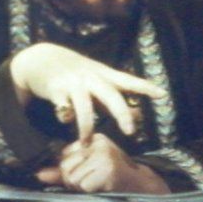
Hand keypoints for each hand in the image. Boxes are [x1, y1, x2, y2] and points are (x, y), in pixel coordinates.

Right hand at [10, 43, 164, 140]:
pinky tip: (64, 119)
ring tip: (86, 143)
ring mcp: (73, 83)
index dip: (144, 87)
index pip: (127, 80)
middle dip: (121, 113)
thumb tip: (136, 113)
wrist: (40, 58)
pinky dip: (64, 116)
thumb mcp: (94, 79)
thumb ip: (111, 96)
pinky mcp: (56, 89)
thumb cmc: (73, 73)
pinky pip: (63, 108)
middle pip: (110, 95)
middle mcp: (90, 77)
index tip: (162, 94)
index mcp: (102, 74)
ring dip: (87, 127)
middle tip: (130, 132)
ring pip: (85, 108)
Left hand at [35, 133, 170, 193]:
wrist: (140, 185)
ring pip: (73, 177)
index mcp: (92, 137)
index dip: (69, 169)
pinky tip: (102, 186)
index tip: (85, 173)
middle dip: (74, 180)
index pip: (64, 154)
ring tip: (97, 183)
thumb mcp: (88, 167)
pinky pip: (84, 185)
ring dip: (82, 187)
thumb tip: (38, 175)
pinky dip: (90, 191)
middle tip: (91, 181)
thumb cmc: (112, 175)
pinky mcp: (108, 168)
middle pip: (66, 166)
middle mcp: (97, 142)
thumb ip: (62, 170)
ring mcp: (103, 154)